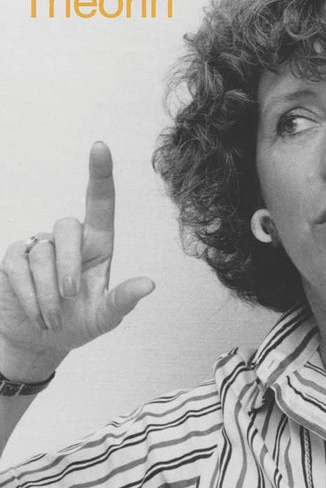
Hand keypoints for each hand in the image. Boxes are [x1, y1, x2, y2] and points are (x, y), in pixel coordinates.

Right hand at [0, 142, 154, 380]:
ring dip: (49, 294)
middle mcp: (69, 240)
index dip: (100, 174)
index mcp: (97, 246)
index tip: (100, 147)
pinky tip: (38, 315)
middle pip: (67, 228)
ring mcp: (38, 246)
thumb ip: (123, 300)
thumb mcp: (105, 318)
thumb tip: (149, 285)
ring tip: (53, 319)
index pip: (100, 203)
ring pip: (41, 255)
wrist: (40, 341)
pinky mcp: (13, 259)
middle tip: (71, 298)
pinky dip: (30, 297)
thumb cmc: (79, 323)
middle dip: (69, 266)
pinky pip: (19, 268)